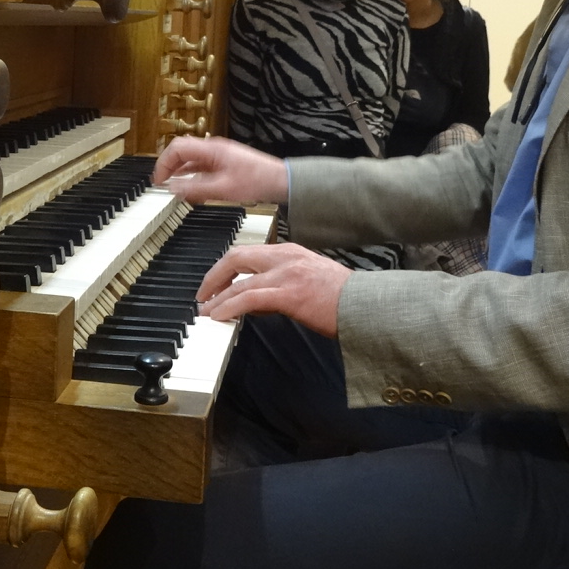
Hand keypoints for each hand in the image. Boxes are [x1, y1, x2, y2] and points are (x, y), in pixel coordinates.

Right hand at [153, 136, 287, 204]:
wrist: (279, 181)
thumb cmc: (257, 181)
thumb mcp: (222, 189)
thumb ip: (195, 189)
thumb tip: (173, 189)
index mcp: (210, 149)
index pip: (176, 148)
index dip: (163, 163)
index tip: (158, 181)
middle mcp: (212, 148)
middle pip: (181, 151)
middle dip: (168, 167)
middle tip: (161, 184)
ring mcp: (218, 155)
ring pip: (190, 159)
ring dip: (179, 171)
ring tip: (171, 187)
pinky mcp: (223, 162)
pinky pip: (200, 165)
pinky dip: (190, 175)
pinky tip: (189, 187)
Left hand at [196, 243, 350, 337]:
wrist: (365, 305)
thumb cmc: (343, 298)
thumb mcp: (309, 279)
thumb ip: (281, 284)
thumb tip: (255, 301)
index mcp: (290, 252)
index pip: (248, 252)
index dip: (225, 268)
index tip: (215, 283)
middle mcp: (285, 257)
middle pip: (236, 257)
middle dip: (213, 277)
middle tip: (203, 295)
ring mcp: (287, 275)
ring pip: (239, 281)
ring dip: (218, 298)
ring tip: (207, 312)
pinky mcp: (289, 294)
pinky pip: (249, 298)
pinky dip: (230, 307)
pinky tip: (220, 316)